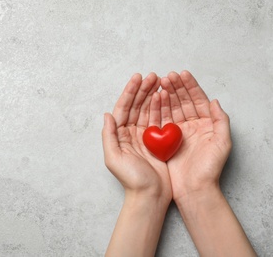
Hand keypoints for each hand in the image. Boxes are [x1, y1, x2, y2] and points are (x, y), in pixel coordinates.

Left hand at [102, 73, 171, 255]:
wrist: (150, 196)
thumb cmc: (132, 180)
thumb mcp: (114, 158)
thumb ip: (109, 136)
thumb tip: (106, 114)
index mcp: (119, 135)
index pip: (123, 108)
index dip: (130, 92)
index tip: (138, 78)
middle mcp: (130, 133)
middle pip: (136, 106)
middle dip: (143, 89)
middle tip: (153, 75)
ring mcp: (145, 136)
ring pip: (148, 110)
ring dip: (153, 95)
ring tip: (160, 81)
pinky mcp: (157, 141)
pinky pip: (159, 119)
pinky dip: (162, 108)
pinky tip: (166, 97)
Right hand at [160, 71, 255, 255]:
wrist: (194, 189)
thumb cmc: (209, 168)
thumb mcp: (222, 143)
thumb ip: (221, 120)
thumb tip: (214, 101)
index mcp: (206, 124)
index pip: (198, 100)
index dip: (190, 86)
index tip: (181, 74)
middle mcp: (192, 125)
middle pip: (183, 101)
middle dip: (175, 87)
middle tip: (166, 76)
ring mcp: (178, 132)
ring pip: (171, 108)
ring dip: (166, 95)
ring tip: (159, 83)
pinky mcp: (166, 140)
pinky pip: (162, 120)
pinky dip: (158, 109)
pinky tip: (155, 99)